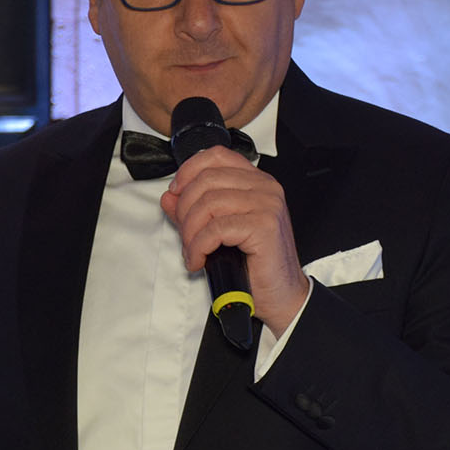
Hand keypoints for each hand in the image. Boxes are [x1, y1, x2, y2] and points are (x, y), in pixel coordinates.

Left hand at [160, 145, 308, 333]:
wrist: (280, 294)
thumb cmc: (255, 264)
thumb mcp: (218, 231)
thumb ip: (194, 211)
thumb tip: (169, 197)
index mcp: (256, 182)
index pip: (217, 155)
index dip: (189, 170)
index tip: (176, 192)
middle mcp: (265, 187)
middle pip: (207, 180)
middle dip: (185, 210)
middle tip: (185, 236)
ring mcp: (267, 204)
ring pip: (208, 203)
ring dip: (190, 232)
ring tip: (193, 251)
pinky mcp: (264, 226)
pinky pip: (215, 229)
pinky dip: (199, 247)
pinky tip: (199, 260)